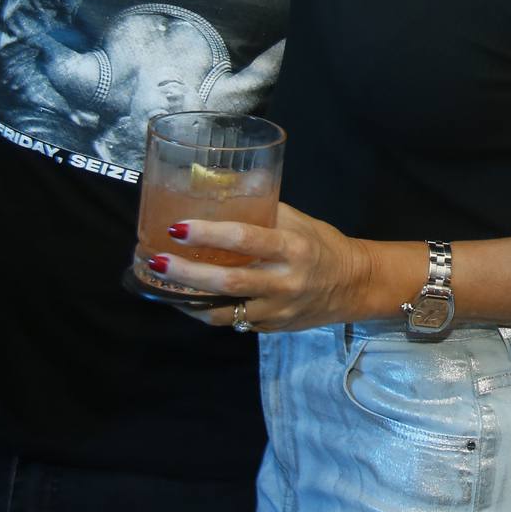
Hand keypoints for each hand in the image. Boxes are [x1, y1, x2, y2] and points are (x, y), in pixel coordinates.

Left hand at [147, 203, 372, 332]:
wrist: (353, 285)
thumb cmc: (321, 245)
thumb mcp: (300, 221)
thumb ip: (264, 209)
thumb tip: (223, 184)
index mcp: (292, 247)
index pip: (246, 238)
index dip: (209, 234)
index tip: (178, 228)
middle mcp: (284, 281)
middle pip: (227, 281)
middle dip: (187, 272)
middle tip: (157, 262)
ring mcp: (277, 309)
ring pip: (224, 311)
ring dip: (188, 299)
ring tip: (161, 285)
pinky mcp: (271, 327)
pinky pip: (232, 322)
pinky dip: (206, 312)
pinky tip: (188, 301)